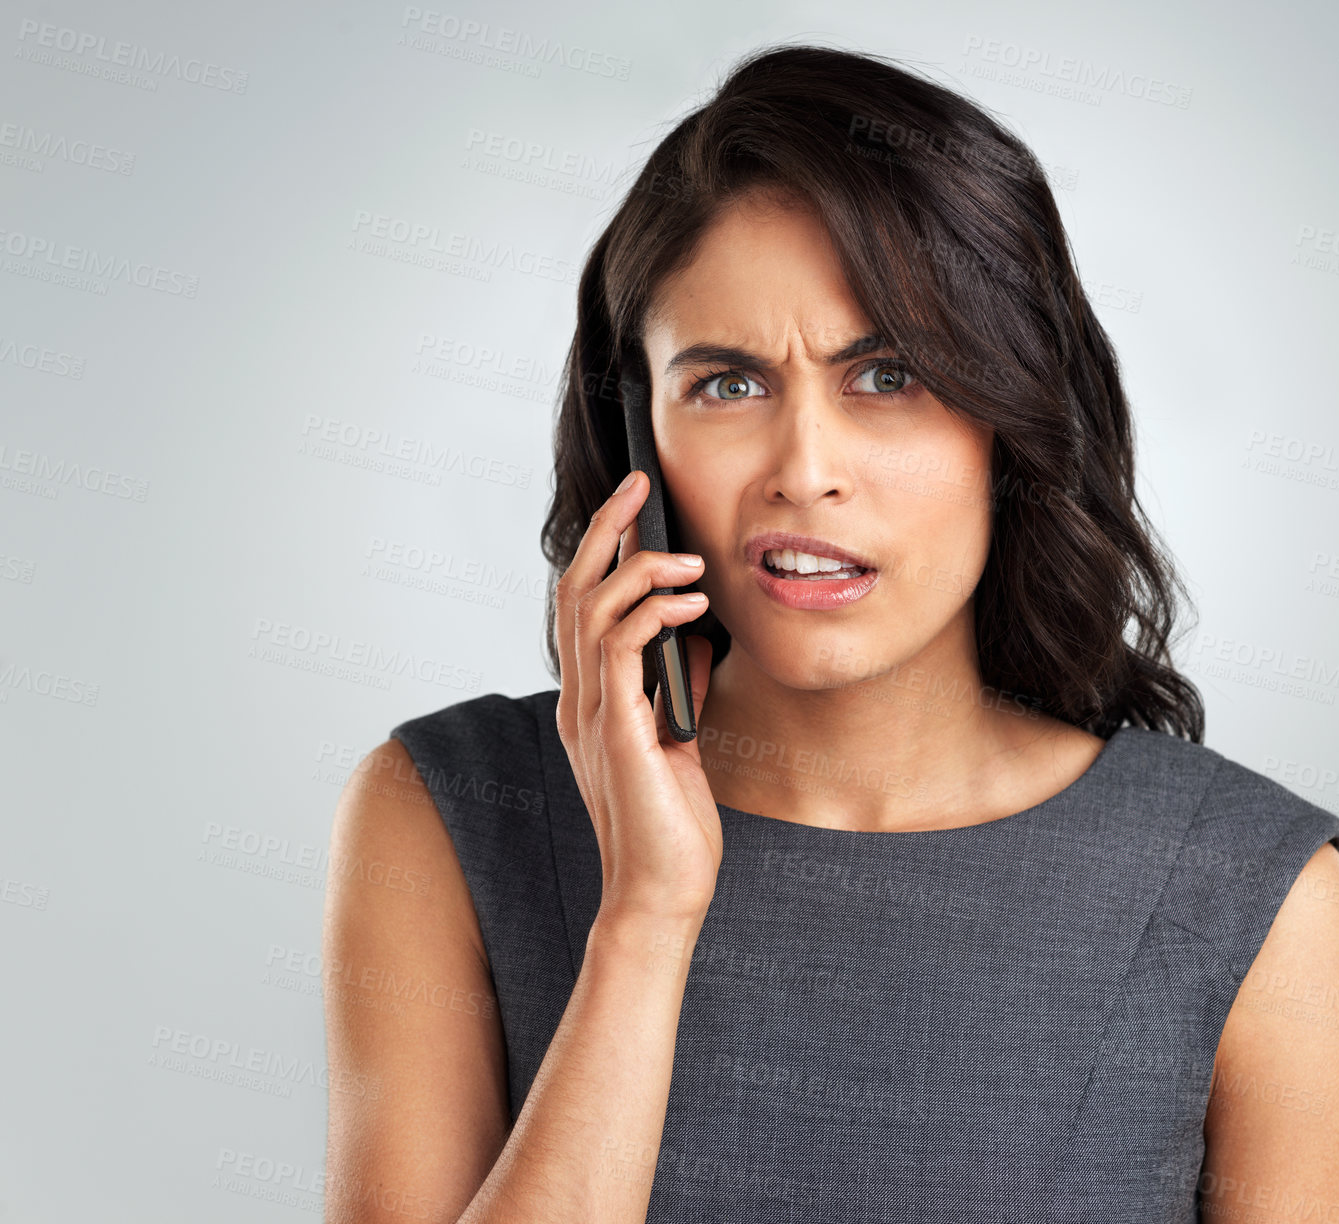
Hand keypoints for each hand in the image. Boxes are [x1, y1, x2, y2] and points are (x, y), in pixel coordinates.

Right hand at [553, 469, 720, 927]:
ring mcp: (592, 715)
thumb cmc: (672, 821)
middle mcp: (581, 699)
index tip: (635, 505)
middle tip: (641, 486)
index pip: (582, 603)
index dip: (602, 548)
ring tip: (690, 559)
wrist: (663, 890)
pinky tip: (692, 605)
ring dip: (640, 568)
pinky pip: (620, 649)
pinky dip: (653, 613)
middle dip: (607, 529)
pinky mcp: (616, 732)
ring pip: (591, 609)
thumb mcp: (678, 735)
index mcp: (591, 698)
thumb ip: (674, 681)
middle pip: (573, 589)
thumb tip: (691, 630)